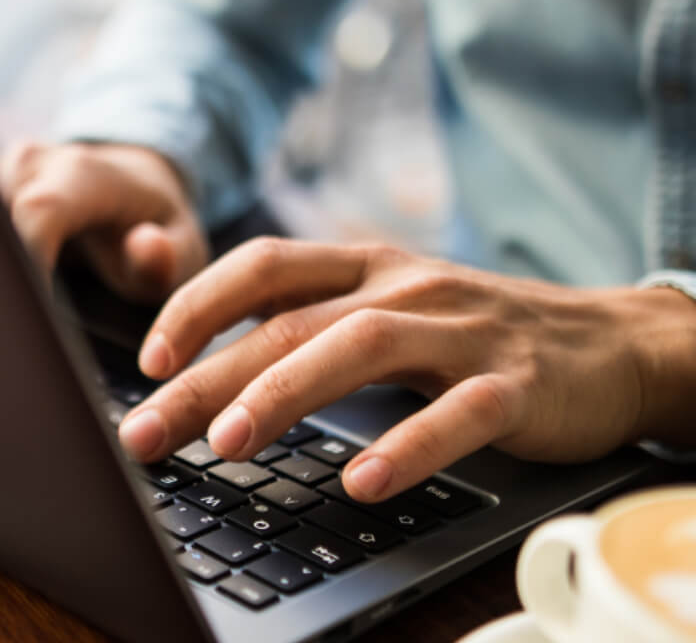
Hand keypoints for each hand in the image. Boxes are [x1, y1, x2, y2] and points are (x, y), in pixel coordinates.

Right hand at [0, 141, 208, 300]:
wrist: (140, 189)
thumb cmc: (159, 228)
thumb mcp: (183, 249)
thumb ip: (167, 258)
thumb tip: (144, 244)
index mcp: (89, 175)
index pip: (37, 211)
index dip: (27, 262)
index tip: (34, 314)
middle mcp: (40, 162)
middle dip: (2, 270)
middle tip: (21, 322)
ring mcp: (8, 167)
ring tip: (12, 303)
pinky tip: (1, 282)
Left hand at [119, 238, 695, 499]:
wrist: (601, 339)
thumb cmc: (473, 331)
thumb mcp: (389, 308)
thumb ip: (318, 321)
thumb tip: (223, 363)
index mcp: (366, 268)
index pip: (265, 266)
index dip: (199, 304)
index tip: (148, 359)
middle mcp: (404, 287)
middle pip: (291, 321)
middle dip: (209, 376)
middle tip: (147, 430)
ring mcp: (460, 330)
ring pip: (361, 347)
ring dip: (286, 394)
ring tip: (228, 445)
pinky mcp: (513, 382)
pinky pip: (456, 414)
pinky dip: (407, 446)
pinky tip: (363, 482)